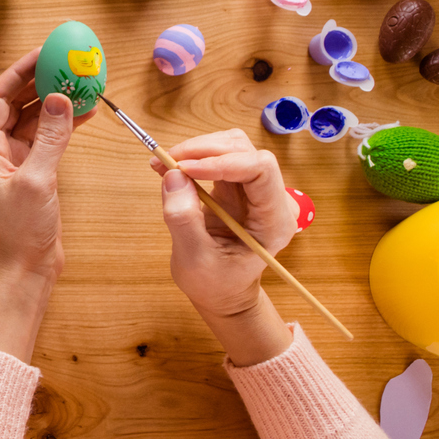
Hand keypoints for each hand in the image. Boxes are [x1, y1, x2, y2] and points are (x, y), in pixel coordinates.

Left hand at [0, 48, 90, 289]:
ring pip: (34, 118)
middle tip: (65, 62)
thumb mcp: (37, 179)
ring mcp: (16, 160)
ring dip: (55, 100)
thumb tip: (59, 99)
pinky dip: (64, 123)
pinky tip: (85, 111)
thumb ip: (49, 138)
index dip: (18, 72)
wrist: (28, 268)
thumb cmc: (22, 231)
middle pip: (16, 103)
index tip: (42, 53)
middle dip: (39, 81)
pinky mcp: (34, 171)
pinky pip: (47, 137)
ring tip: (80, 82)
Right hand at [154, 130, 296, 363]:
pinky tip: (170, 167)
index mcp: (273, 221)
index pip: (260, 170)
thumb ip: (184, 219)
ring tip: (164, 164)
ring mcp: (253, 190)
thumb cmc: (216, 284)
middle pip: (245, 151)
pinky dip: (193, 156)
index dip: (223, 162)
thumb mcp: (194, 260)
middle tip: (167, 162)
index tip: (185, 169)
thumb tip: (173, 175)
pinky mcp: (236, 185)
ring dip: (197, 149)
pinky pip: (218, 156)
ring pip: (232, 146)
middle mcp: (270, 199)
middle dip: (205, 150)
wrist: (223, 293)